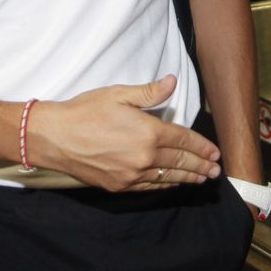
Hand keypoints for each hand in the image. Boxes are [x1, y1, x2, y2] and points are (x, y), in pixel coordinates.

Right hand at [28, 75, 222, 190]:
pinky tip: (173, 184)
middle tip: (216, 170)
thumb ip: (149, 92)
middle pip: (180, 162)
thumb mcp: (118, 94)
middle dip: (201, 165)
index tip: (215, 152)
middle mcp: (144, 157)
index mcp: (148, 132)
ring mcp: (131, 175)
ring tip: (203, 179)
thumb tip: (173, 82)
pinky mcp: (119, 186)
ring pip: (168, 178)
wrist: (53, 137)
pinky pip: (149, 188)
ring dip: (188, 178)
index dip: (202, 146)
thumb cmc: (84, 111)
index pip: (183, 140)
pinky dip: (165, 186)